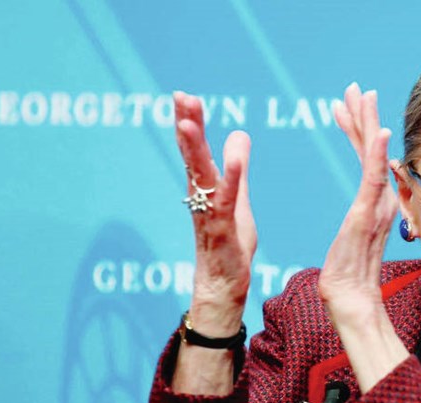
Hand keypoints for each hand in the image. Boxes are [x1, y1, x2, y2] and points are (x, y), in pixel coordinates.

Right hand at [174, 91, 256, 335]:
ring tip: (187, 122)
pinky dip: (232, 179)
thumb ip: (237, 170)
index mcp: (205, 189)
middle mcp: (201, 199)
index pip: (196, 150)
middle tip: (180, 96)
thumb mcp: (239, 200)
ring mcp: (209, 215)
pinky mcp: (221, 232)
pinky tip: (236, 158)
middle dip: (187, 126)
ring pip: (200, 177)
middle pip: (192, 157)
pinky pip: (226, 202)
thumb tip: (240, 134)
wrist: (224, 288)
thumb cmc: (229, 246)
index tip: (184, 96)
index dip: (190, 123)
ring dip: (195, 149)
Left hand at [318, 84, 408, 392]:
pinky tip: (377, 132)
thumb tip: (361, 218)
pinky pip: (374, 180)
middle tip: (355, 87)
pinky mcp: (368, 216)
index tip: (347, 105)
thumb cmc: (347, 280)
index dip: (357, 131)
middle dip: (363, 116)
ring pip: (373, 157)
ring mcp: (376, 207)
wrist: (350, 303)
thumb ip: (358, 225)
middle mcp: (380, 201)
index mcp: (374, 205)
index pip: (364, 160)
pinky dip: (376, 155)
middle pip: (370, 151)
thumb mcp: (350, 243)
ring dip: (368, 124)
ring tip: (361, 95)